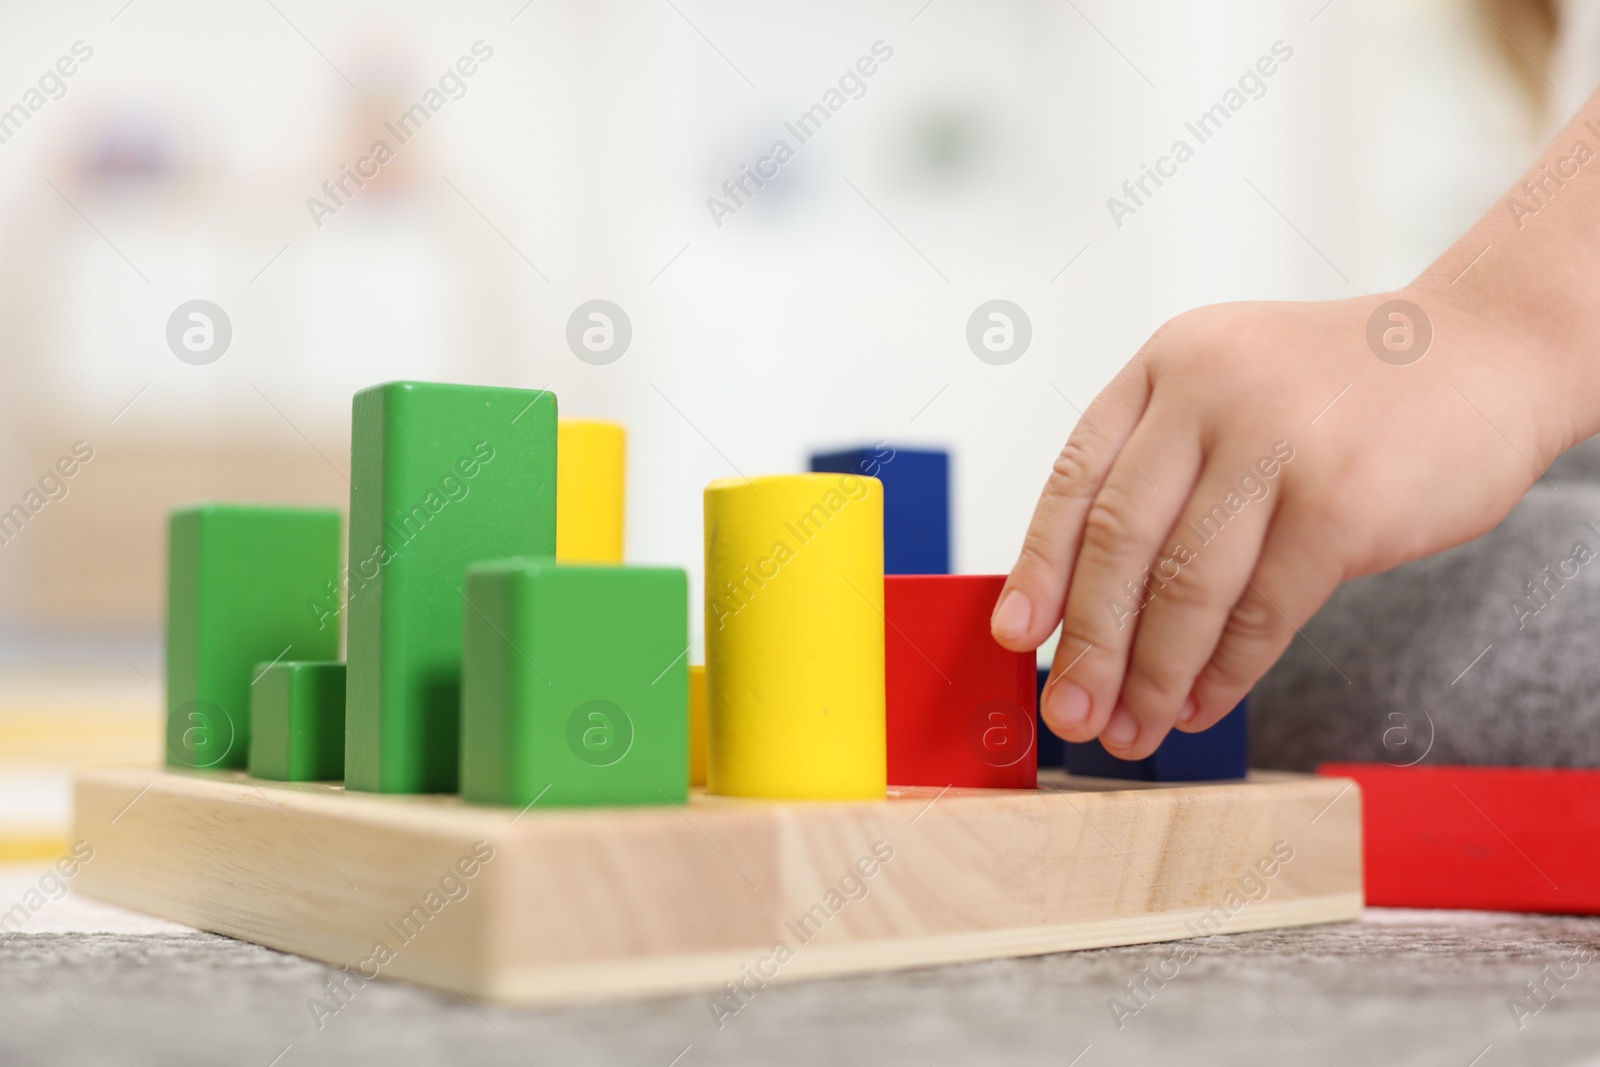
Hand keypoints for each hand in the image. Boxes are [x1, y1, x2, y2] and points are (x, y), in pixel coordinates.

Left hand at [991, 290, 1562, 758]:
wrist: (1485, 353)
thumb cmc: (1343, 394)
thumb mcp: (1232, 389)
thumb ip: (1163, 468)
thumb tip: (1083, 602)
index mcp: (1168, 365)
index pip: (1077, 479)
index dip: (1038, 567)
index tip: (1013, 636)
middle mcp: (1212, 393)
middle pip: (1120, 542)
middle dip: (1089, 642)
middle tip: (1070, 710)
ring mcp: (1280, 445)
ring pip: (1187, 588)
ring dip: (1153, 675)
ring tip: (1132, 729)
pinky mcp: (1343, 505)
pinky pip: (1263, 613)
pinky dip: (1225, 673)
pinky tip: (1202, 706)